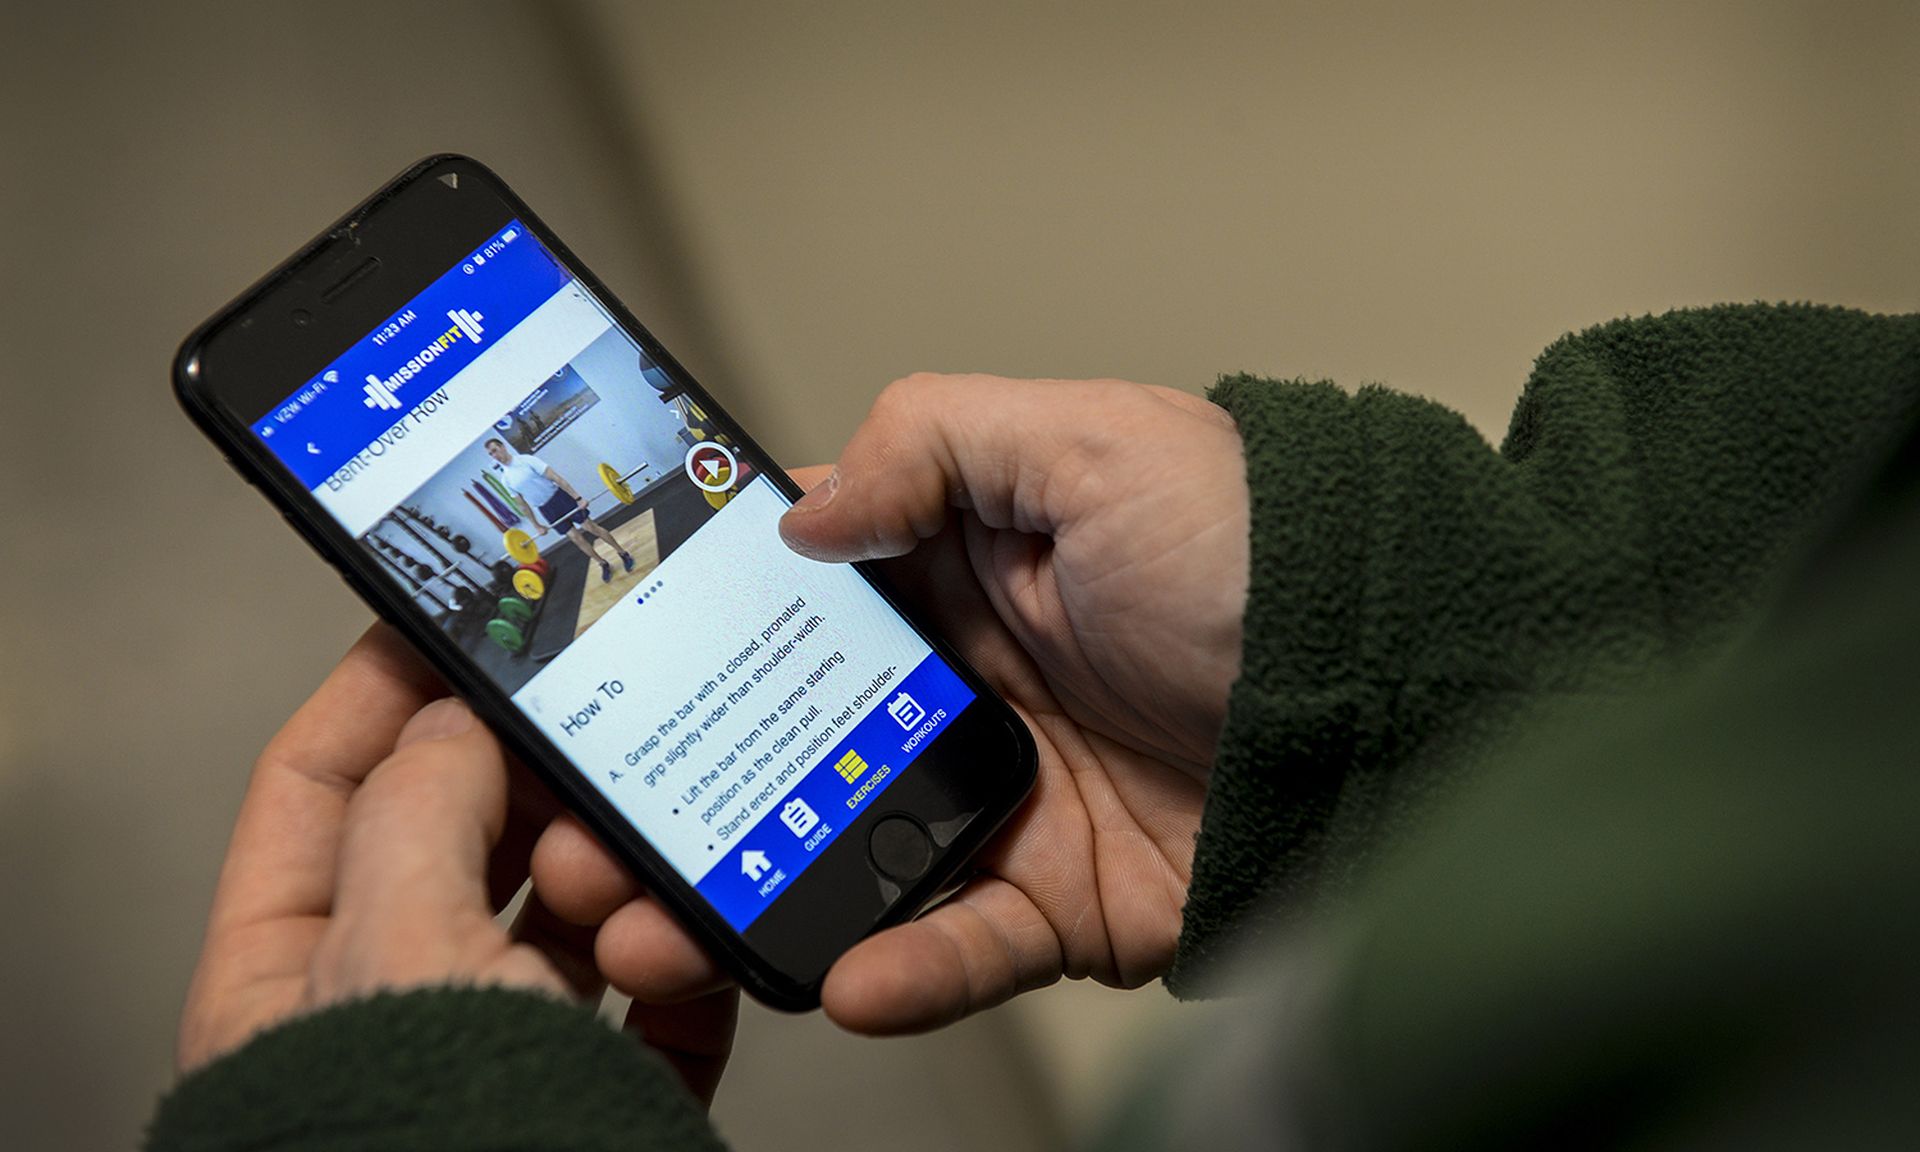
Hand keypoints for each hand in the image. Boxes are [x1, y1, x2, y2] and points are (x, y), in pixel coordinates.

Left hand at [178, 625, 736, 1102]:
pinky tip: (694, 951)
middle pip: (463, 842)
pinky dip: (685, 969)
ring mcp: (499, 1052)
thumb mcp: (399, 950)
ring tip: (634, 887)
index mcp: (288, 980)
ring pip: (568, 918)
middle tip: (588, 752)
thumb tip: (456, 723)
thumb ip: (420, 810)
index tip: (459, 625)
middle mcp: (392, 1010)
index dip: (382, 694)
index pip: (316, 790)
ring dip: (620, 886)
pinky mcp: (598, 1094)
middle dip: (536, 798)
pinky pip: (655, 1003)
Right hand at [532, 373, 1247, 1032]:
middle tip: (585, 830)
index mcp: (957, 570)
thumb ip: (936, 441)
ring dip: (743, 891)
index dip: (687, 630)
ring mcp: (1005, 797)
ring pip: (840, 854)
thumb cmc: (1261, 545)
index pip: (788, 599)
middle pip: (782, 743)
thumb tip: (803, 512)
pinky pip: (962, 942)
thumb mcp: (1092, 443)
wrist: (1403, 688)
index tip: (592, 669)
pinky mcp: (1063, 897)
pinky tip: (836, 973)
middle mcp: (963, 687)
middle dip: (676, 786)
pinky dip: (900, 966)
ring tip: (658, 921)